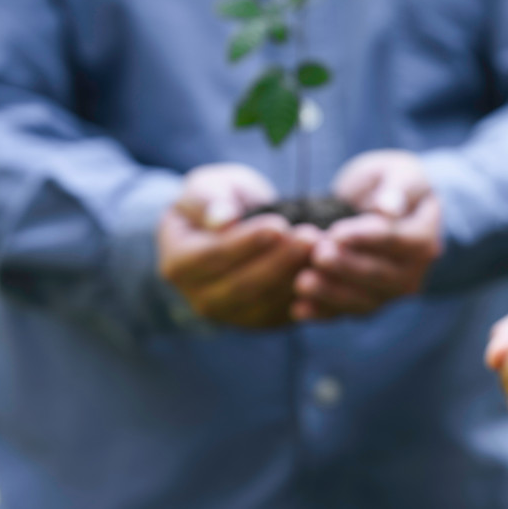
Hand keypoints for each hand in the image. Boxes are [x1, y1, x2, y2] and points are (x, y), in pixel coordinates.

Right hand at [158, 165, 316, 327]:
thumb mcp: (208, 187)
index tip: (279, 224)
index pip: (212, 257)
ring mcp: (232, 315)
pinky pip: (286, 313)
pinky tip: (329, 270)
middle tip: (311, 237)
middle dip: (280, 261)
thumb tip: (223, 220)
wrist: (232, 230)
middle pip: (243, 285)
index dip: (246, 243)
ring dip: (298, 277)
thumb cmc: (218, 201)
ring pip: (268, 303)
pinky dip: (309, 295)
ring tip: (325, 249)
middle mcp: (201, 298)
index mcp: (178, 264)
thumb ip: (209, 199)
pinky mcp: (262, 321)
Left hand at [293, 150, 442, 320]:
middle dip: (346, 267)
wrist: (391, 209)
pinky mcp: (367, 302)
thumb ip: (398, 188)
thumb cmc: (394, 185)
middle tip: (317, 255)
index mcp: (424, 239)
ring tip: (302, 283)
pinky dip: (322, 313)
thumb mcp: (401, 173)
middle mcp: (412, 273)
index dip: (365, 238)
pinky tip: (297, 310)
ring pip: (363, 300)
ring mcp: (390, 293)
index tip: (336, 232)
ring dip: (331, 295)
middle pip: (379, 275)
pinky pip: (346, 312)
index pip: (396, 240)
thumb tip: (387, 208)